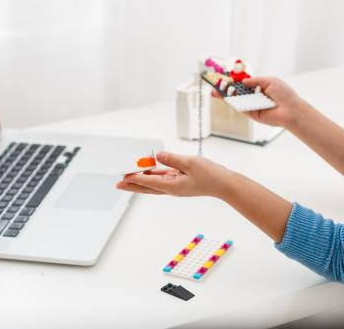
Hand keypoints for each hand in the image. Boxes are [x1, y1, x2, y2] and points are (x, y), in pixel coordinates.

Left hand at [116, 151, 233, 198]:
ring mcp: (177, 186)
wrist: (224, 184)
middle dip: (133, 184)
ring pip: (155, 183)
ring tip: (130, 177)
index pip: (149, 182)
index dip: (136, 178)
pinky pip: (164, 179)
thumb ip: (172, 159)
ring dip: (142, 180)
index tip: (124, 176)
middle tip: (119, 184)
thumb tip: (158, 156)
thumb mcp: (189, 163)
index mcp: (172, 186)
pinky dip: (155, 176)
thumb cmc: (210, 175)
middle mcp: (172, 188)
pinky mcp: (182, 182)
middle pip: (148, 187)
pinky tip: (150, 171)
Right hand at [212, 76, 306, 127]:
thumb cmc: (284, 94)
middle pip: (237, 92)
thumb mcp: (270, 81)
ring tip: (215, 91)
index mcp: (260, 88)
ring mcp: (253, 106)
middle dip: (225, 89)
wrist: (291, 109)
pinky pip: (241, 108)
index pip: (243, 84)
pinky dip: (233, 103)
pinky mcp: (252, 114)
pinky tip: (226, 98)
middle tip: (214, 85)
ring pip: (236, 100)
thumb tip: (243, 81)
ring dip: (226, 96)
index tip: (223, 78)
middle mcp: (255, 97)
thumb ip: (255, 81)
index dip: (233, 81)